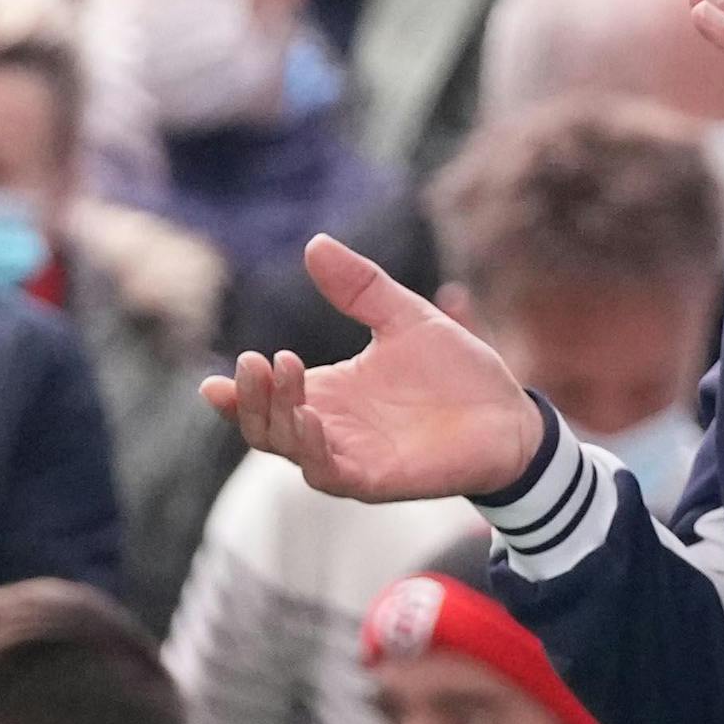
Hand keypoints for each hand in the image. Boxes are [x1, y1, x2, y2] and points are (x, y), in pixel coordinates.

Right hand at [204, 237, 546, 504]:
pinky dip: (313, 449)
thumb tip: (314, 244)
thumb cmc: (456, 371)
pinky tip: (308, 419)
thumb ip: (360, 287)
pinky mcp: (377, 480)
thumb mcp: (404, 317)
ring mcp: (351, 456)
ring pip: (290, 450)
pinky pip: (331, 473)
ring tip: (281, 377)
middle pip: (265, 427)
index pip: (267, 399)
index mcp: (329, 393)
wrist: (510, 415)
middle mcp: (331, 428)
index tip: (214, 381)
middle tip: (256, 361)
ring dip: (276, 418)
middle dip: (251, 399)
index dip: (237, 393)